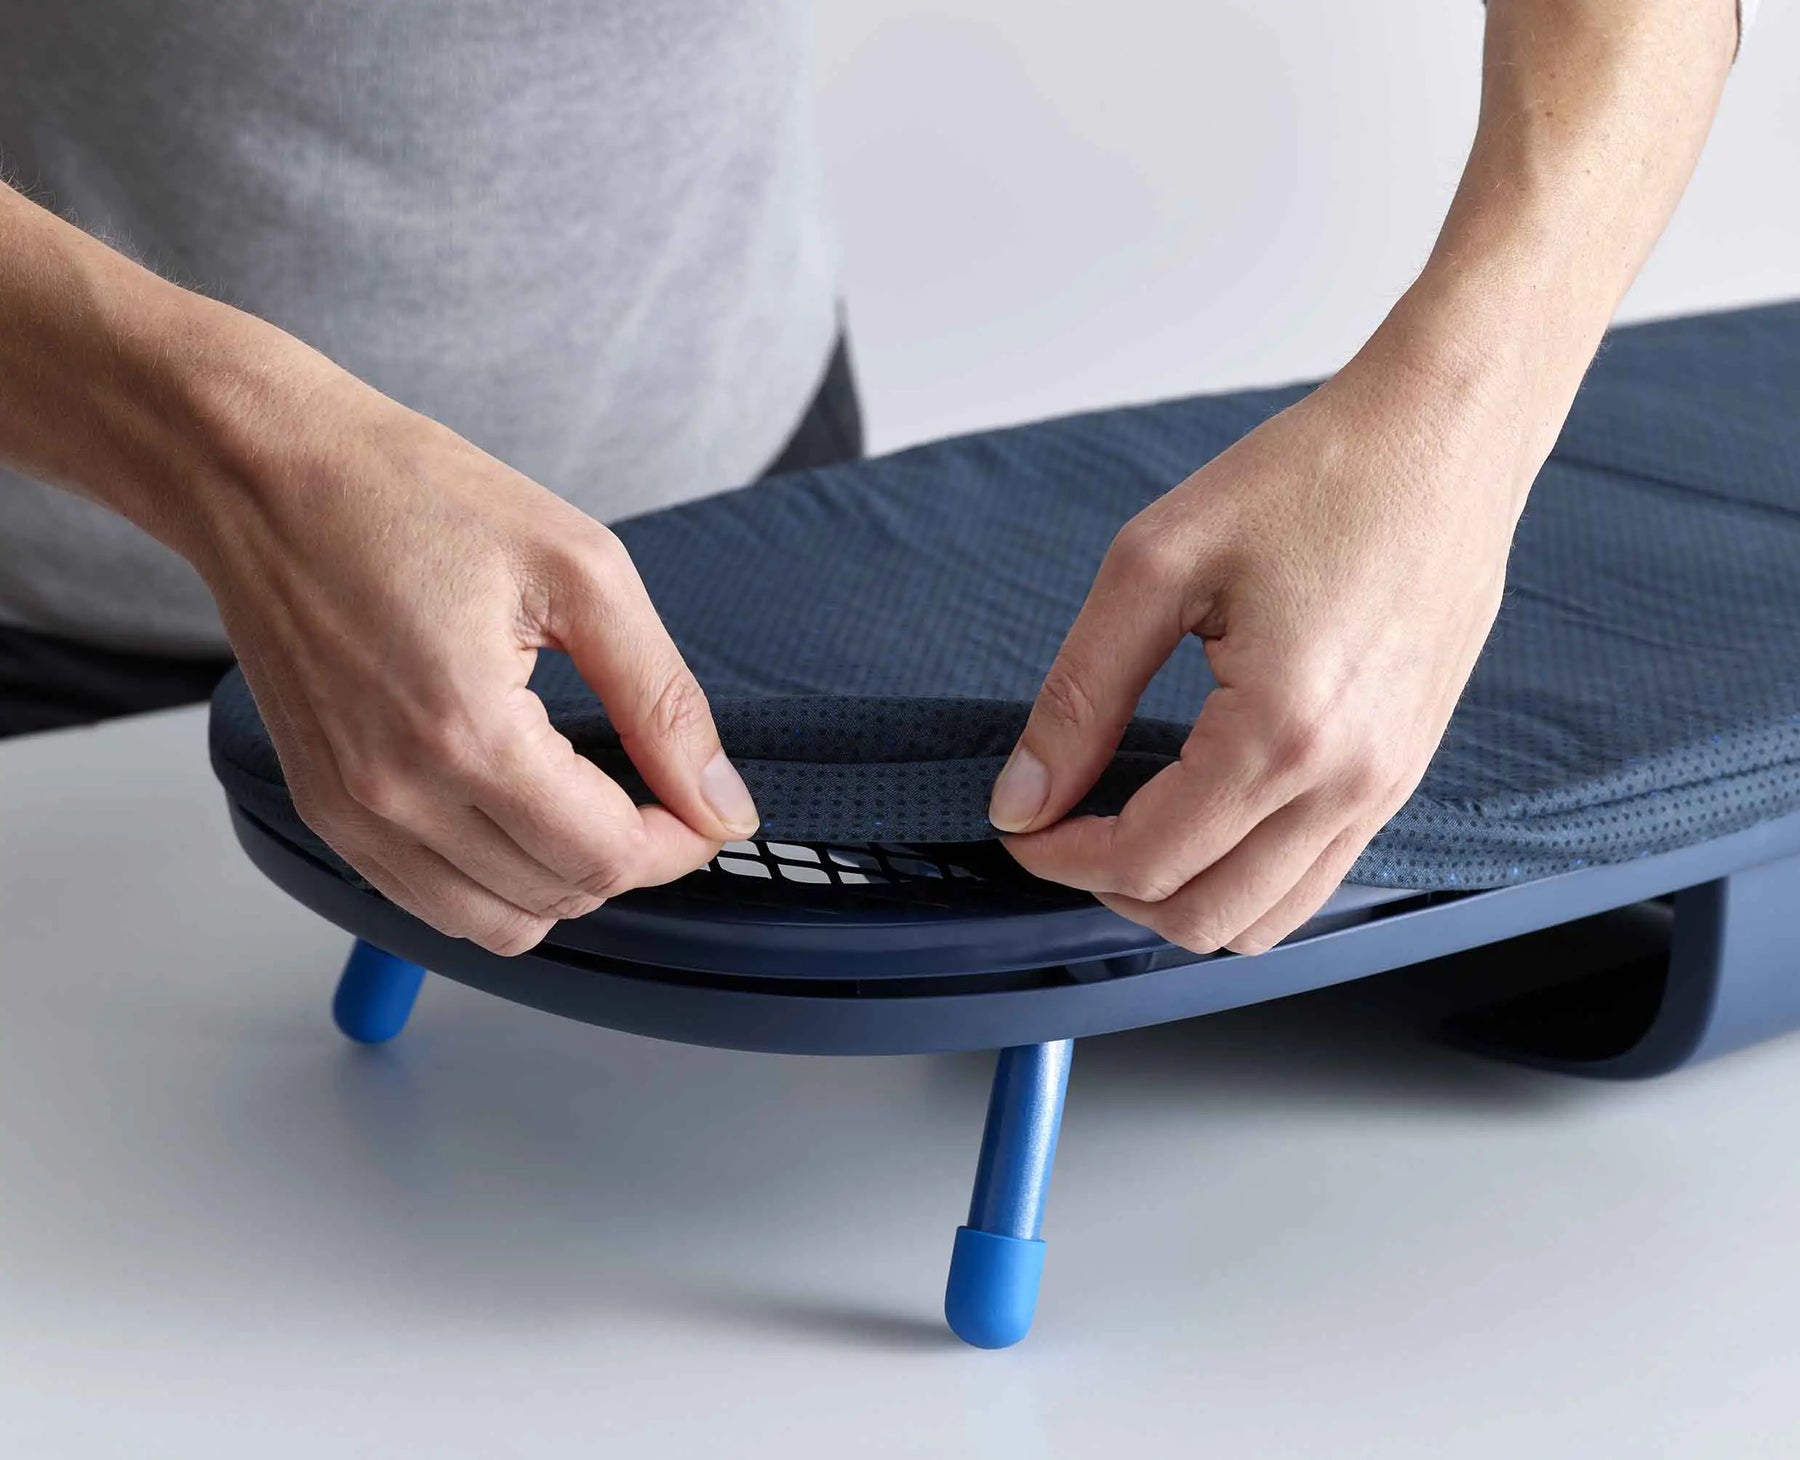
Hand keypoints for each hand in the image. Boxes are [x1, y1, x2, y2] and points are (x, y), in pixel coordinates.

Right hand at [188, 350, 758, 954]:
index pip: (606, 858)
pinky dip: (494, 882)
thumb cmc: (408, 496)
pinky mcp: (325, 810)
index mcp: (467, 732)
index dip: (678, 844)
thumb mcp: (581, 570)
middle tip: (655, 792)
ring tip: (585, 802)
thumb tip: (720, 801)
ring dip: (563, 880)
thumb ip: (663, 700)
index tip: (702, 807)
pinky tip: (518, 812)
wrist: (263, 474)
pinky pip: (429, 902)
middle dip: (630, 857)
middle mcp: (396, 793)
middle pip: (559, 897)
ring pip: (495, 923)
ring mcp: (351, 812)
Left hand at [989, 323, 1534, 954]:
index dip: (1061, 858)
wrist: (1444, 436)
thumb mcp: (1156, 565)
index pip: (1148, 860)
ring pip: (1266, 919)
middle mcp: (1349, 781)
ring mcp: (1388, 786)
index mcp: (1282, 731)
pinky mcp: (1404, 772)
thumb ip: (1079, 696)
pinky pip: (1317, 877)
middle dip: (1113, 890)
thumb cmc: (1311, 476)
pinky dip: (1244, 875)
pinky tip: (1201, 812)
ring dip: (1181, 897)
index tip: (1021, 826)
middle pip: (1205, 917)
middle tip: (1065, 830)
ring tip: (1128, 830)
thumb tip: (1023, 800)